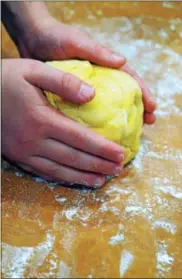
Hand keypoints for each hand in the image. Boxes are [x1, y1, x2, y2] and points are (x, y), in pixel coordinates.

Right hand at [2, 59, 124, 186]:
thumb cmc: (5, 80)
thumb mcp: (33, 70)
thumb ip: (63, 82)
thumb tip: (92, 95)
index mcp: (41, 118)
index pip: (81, 137)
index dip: (103, 148)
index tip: (121, 153)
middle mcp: (34, 140)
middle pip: (74, 157)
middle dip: (99, 164)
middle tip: (119, 169)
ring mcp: (25, 152)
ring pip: (61, 170)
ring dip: (84, 176)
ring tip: (103, 180)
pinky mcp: (18, 158)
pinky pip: (45, 173)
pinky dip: (64, 178)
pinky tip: (76, 180)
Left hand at [17, 16, 155, 123]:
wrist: (32, 41)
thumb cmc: (56, 37)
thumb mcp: (77, 42)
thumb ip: (97, 52)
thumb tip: (122, 62)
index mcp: (104, 65)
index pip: (129, 79)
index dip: (142, 92)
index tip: (152, 107)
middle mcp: (99, 79)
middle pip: (123, 95)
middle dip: (138, 108)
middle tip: (149, 123)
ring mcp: (86, 90)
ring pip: (108, 106)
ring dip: (120, 118)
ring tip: (132, 133)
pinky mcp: (72, 98)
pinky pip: (88, 112)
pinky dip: (97, 122)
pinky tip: (100, 135)